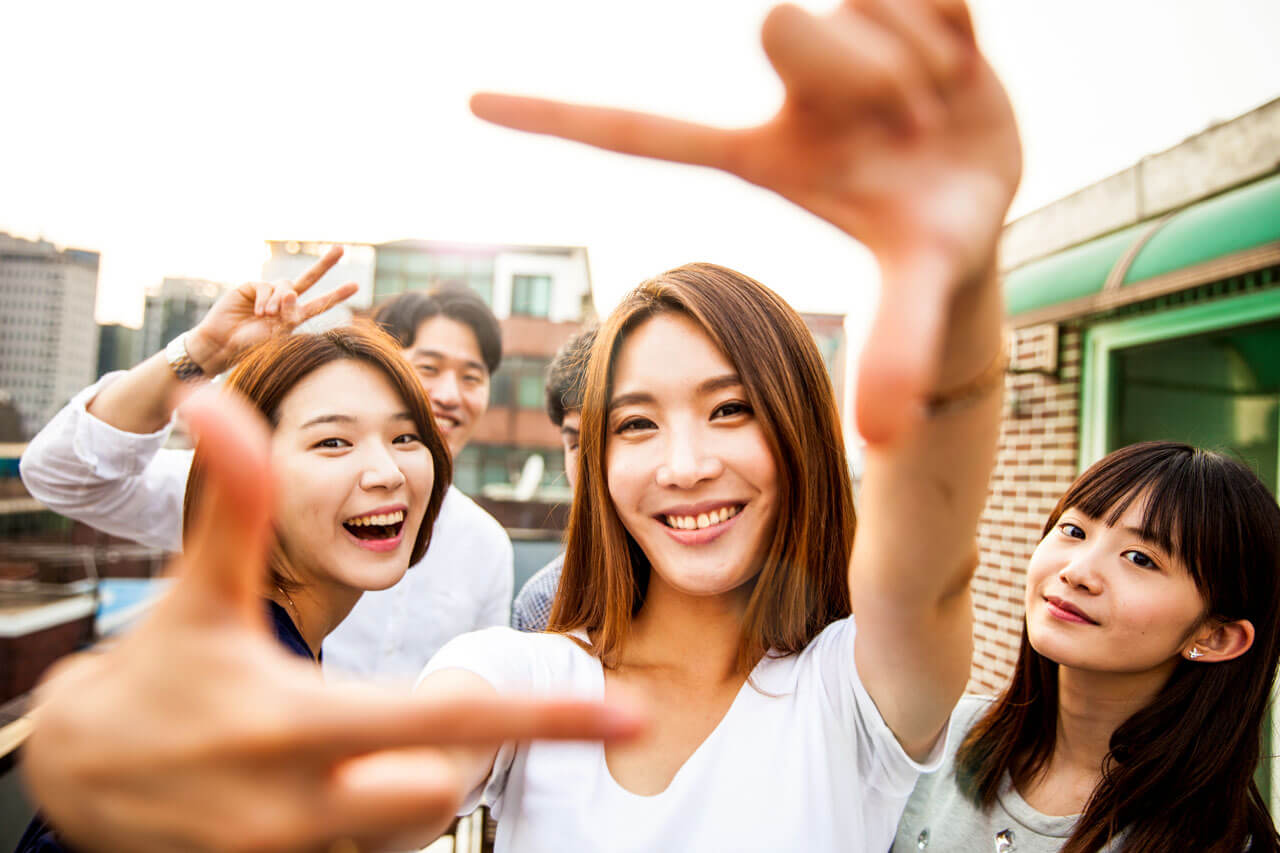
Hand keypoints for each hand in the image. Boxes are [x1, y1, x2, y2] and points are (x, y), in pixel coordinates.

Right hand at [20, 390, 645, 852]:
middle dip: (461, 742)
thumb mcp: (195, 588)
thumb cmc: (156, 670)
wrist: (76, 774)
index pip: (447, 717)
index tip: (632, 719)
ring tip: (357, 733)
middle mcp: (296, 806)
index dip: (546, 715)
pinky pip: (372, 850)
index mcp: (292, 723)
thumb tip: (218, 398)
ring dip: (417, 772)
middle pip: (445, 782)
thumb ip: (233, 499)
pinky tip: (332, 773)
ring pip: (414, 820)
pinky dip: (378, 809)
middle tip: (429, 703)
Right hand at [186, 246, 360, 375]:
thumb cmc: (251, 345)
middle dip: (324, 264)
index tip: (355, 285)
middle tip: (340, 249)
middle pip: (308, 279)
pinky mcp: (252, 286)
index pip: (320, 304)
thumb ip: (289, 315)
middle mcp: (284, 302)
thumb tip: (292, 291)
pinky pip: (267, 286)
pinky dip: (265, 299)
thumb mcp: (277, 335)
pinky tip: (256, 312)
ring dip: (279, 301)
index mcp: (294, 317)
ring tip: (266, 316)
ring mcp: (269, 293)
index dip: (336, 295)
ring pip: (286, 286)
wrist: (223, 344)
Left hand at [470, 0, 1021, 442]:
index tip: (468, 106)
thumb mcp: (921, 289)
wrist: (988, 185)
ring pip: (860, 1)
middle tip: (913, 122)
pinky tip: (955, 61)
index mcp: (760, 156)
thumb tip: (882, 440)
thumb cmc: (936, 240)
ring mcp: (832, 38)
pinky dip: (951, 24)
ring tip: (938, 107)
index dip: (558, 114)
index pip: (640, 131)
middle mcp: (783, 93)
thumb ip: (899, 350)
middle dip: (861, 67)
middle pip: (784, 24)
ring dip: (920, 62)